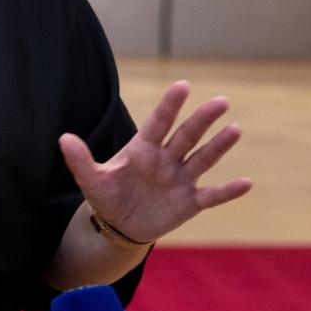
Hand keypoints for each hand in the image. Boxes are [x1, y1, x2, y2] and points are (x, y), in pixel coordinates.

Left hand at [58, 80, 252, 243]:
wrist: (119, 224)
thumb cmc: (107, 195)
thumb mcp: (90, 179)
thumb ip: (80, 160)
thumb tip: (63, 138)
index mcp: (143, 148)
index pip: (158, 122)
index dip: (170, 105)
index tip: (183, 85)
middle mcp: (166, 159)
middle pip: (186, 135)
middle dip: (202, 120)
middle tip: (221, 101)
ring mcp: (180, 179)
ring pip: (202, 159)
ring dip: (218, 146)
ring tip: (235, 129)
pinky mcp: (189, 202)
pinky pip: (212, 195)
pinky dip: (228, 191)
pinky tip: (247, 183)